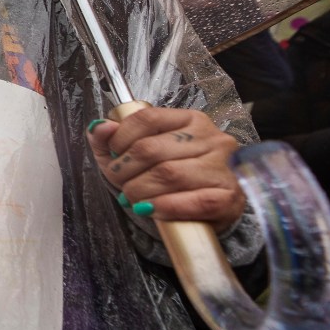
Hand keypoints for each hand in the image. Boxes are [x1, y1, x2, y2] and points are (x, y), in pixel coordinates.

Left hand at [87, 107, 245, 231]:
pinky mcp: (230, 196)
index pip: (146, 118)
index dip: (119, 140)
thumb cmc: (169, 178)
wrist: (206, 211)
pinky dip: (165, 207)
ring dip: (141, 191)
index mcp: (189, 120)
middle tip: (122, 185)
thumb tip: (99, 127)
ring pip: (169, 174)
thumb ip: (110, 140)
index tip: (114, 157)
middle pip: (151, 149)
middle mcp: (211, 138)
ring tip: (134, 199)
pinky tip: (152, 209)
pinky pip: (194, 201)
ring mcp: (223, 166)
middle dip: (125, 171)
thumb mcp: (134, 155)